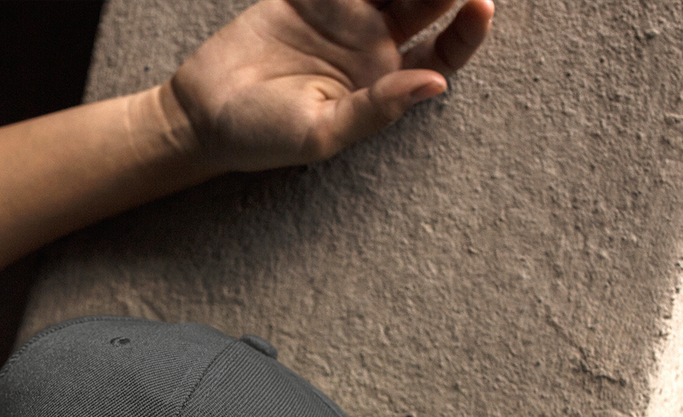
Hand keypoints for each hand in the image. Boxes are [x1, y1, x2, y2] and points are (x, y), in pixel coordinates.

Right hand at [168, 0, 493, 171]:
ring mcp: (341, 13)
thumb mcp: (320, 134)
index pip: (443, 49)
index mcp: (384, 81)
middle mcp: (371, 43)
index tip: (482, 4)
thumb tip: (436, 84)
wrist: (200, 114)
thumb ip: (376, 111)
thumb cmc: (260, 137)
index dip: (468, 28)